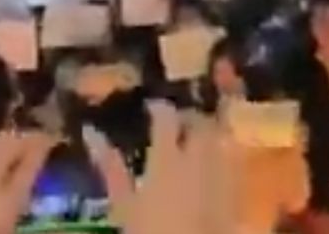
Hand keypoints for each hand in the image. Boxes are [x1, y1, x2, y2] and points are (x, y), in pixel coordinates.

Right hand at [85, 101, 238, 233]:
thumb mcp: (122, 205)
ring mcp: (222, 174)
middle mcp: (198, 159)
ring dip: (208, 133)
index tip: (151, 107)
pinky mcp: (238, 192)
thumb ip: (110, 166)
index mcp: (167, 159)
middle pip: (200, 122)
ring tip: (194, 140)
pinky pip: (233, 160)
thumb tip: (90, 132)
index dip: (159, 108)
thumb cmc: (148, 233)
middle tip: (176, 123)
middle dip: (190, 117)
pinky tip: (211, 166)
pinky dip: (222, 155)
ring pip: (221, 138)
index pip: (166, 117)